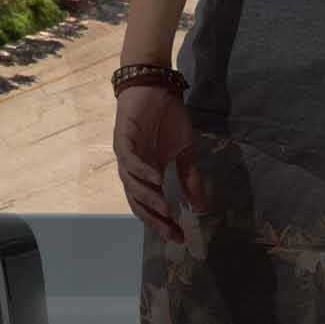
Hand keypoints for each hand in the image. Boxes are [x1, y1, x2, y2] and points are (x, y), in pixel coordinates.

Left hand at [114, 84, 204, 242]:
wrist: (157, 85)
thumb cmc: (168, 117)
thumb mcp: (186, 152)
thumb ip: (190, 178)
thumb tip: (200, 209)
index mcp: (146, 173)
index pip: (150, 204)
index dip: (163, 222)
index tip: (180, 238)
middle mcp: (132, 167)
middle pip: (137, 200)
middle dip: (154, 218)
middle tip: (172, 231)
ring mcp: (126, 152)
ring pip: (130, 182)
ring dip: (147, 197)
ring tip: (165, 210)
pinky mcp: (124, 135)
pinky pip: (128, 158)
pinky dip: (141, 171)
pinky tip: (155, 180)